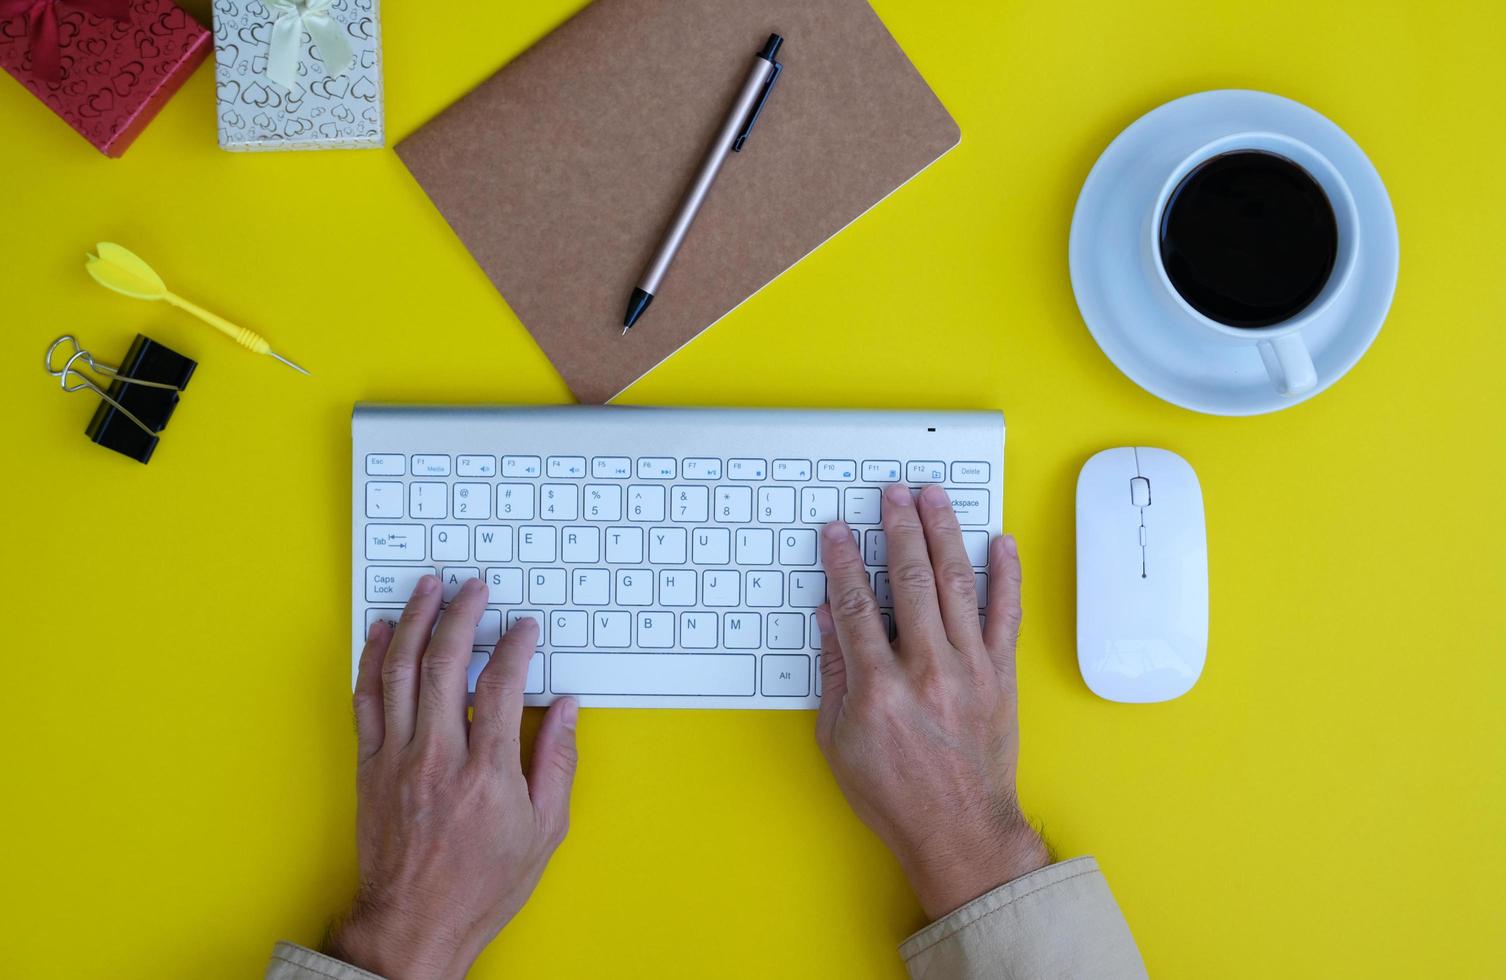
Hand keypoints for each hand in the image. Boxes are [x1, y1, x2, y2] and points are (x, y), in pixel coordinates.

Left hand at [327, 576, 578, 979]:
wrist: (414, 923)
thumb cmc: (481, 885)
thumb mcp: (544, 831)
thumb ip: (557, 762)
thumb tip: (565, 709)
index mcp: (487, 774)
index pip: (500, 686)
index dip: (515, 647)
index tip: (525, 628)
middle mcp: (437, 758)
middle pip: (444, 664)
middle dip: (462, 616)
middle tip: (475, 587)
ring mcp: (397, 759)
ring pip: (400, 672)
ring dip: (416, 621)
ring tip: (430, 588)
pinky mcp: (370, 766)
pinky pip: (366, 700)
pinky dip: (373, 659)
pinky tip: (386, 631)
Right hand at [816, 483, 1047, 920]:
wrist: (960, 830)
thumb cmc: (896, 794)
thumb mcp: (838, 740)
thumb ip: (833, 673)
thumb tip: (829, 619)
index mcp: (880, 689)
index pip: (855, 606)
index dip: (842, 562)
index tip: (837, 531)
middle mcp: (927, 670)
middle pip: (909, 580)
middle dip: (897, 529)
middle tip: (889, 494)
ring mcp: (970, 669)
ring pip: (956, 583)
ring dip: (943, 533)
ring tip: (933, 498)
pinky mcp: (1001, 676)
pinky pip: (1006, 614)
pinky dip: (1006, 575)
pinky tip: (1000, 543)